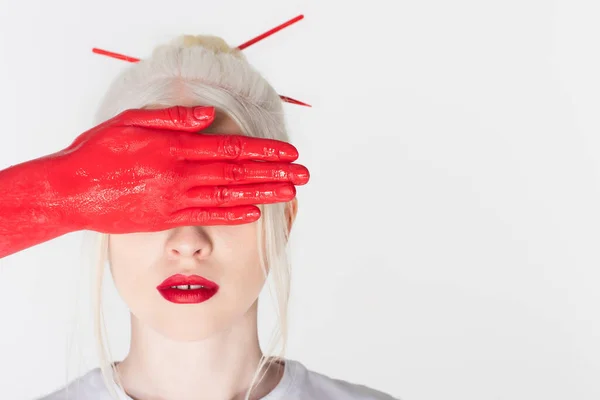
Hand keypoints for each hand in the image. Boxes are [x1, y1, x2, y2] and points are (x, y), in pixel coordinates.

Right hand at [41, 105, 308, 232]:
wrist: (71, 190)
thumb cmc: (99, 151)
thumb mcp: (132, 121)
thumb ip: (174, 119)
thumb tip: (210, 116)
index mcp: (175, 147)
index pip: (230, 148)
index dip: (263, 150)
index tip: (289, 152)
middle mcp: (181, 173)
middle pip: (237, 173)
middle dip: (274, 172)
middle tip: (304, 174)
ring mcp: (175, 198)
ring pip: (228, 196)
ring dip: (263, 194)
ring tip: (290, 193)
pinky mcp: (166, 217)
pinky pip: (205, 217)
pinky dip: (232, 215)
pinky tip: (255, 214)